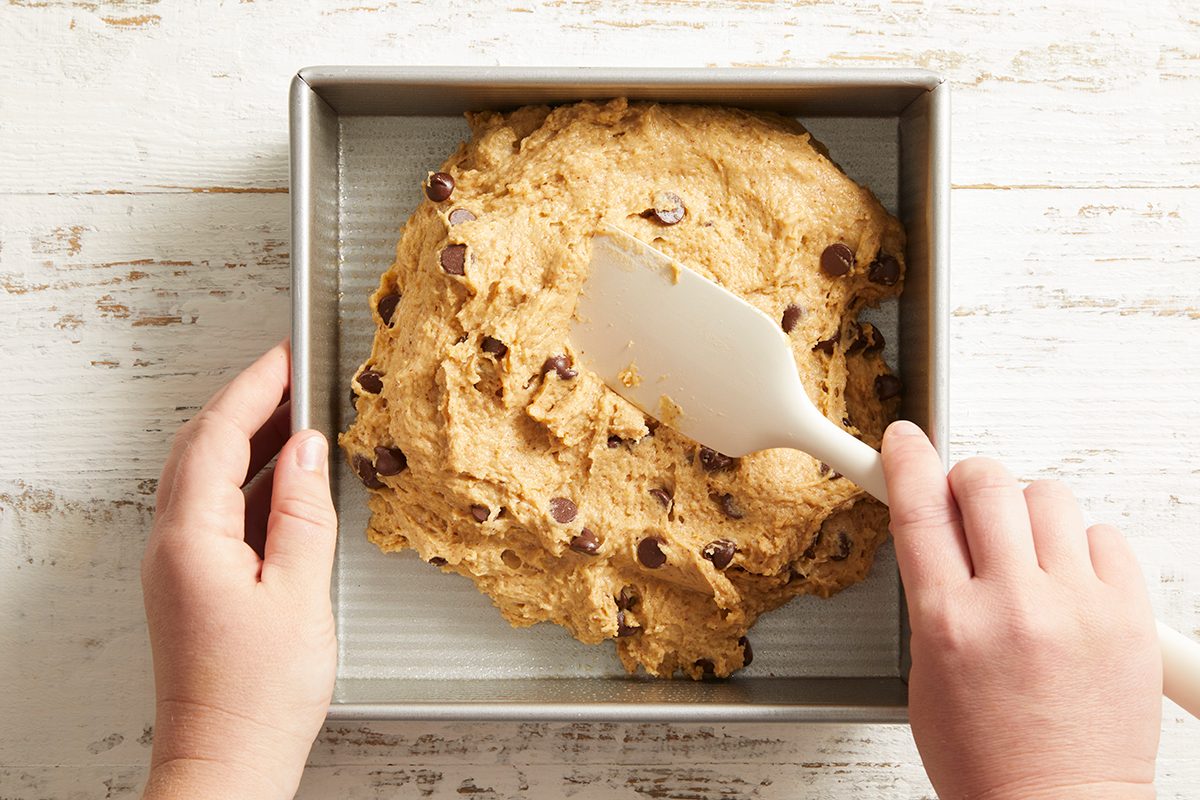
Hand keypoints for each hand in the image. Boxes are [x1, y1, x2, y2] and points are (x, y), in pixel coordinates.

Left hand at [141, 341, 337, 799]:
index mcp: (190, 540)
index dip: (256, 389)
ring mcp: (178, 565)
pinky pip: (216, 509)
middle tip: (295, 375)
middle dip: (248, 403)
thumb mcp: (300, 594)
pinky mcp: (193, 583)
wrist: (227, 763)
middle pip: (201, 448)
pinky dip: (251, 480)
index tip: (288, 355)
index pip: (219, 437)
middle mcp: (171, 545)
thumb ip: (304, 514)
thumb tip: (308, 450)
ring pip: (206, 477)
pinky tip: (289, 482)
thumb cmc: (259, 696)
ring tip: (299, 416)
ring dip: (249, 439)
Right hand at [881, 421, 1159, 799]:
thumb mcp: (927, 672)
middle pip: (988, 483)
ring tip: (1026, 553)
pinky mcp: (1129, 615)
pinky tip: (1068, 579)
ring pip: (1048, 497)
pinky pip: (1104, 535)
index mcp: (951, 621)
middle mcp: (1015, 604)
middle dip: (970, 479)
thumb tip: (943, 535)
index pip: (920, 509)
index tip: (905, 440)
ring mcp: (1078, 606)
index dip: (908, 460)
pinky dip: (1081, 545)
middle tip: (969, 502)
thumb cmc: (988, 759)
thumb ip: (935, 595)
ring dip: (1027, 512)